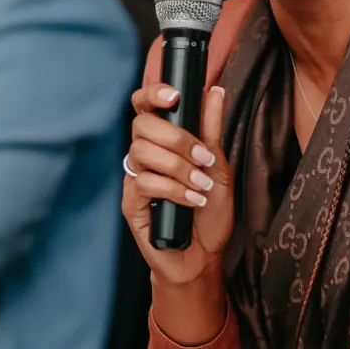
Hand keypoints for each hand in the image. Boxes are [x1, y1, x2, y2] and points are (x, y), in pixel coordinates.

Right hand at [123, 84, 234, 286]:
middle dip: (177, 138)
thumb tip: (214, 91)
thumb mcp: (218, 167)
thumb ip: (211, 130)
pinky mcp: (131, 203)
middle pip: (142, 126)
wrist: (203, 256)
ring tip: (202, 184)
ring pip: (141, 152)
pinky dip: (173, 190)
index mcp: (162, 143)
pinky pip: (144, 183)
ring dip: (178, 166)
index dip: (153, 94)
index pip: (144, 107)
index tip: (174, 96)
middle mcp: (145, 157)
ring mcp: (135, 179)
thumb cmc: (209, 213)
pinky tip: (193, 200)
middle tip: (204, 158)